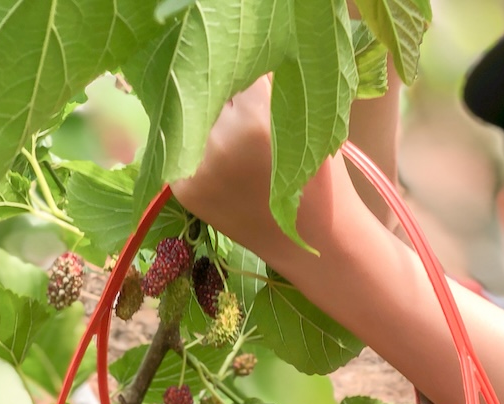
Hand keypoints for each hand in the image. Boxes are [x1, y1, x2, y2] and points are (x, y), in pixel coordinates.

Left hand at [171, 76, 344, 258]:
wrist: (316, 240)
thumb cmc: (321, 179)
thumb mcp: (310, 124)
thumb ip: (275, 90)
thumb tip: (244, 63)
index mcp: (256, 119)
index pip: (239, 72)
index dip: (252, 80)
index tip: (261, 93)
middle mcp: (219, 140)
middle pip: (210, 93)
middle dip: (227, 100)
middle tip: (249, 123)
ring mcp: (197, 166)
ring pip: (192, 120)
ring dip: (209, 123)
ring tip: (238, 146)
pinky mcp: (182, 187)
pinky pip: (184, 149)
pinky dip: (199, 150)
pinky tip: (225, 165)